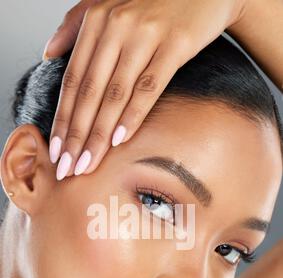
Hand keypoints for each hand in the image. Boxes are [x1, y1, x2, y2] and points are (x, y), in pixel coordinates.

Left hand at [43, 0, 246, 179]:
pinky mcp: (175, 45)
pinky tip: (120, 140)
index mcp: (97, 21)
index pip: (73, 80)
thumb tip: (48, 52)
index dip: (63, 118)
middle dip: (77, 135)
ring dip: (100, 134)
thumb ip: (75, 26)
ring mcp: (146, 35)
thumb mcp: (108, 6)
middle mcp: (117, 26)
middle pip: (89, 92)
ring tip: (89, 162)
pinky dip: (132, 115)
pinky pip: (149, 87)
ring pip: (115, 94)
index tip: (57, 149)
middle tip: (68, 166)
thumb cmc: (154, 4)